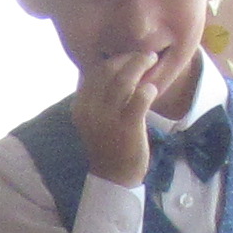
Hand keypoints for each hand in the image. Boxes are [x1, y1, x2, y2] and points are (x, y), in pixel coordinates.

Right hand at [69, 36, 174, 187]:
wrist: (114, 177)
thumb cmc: (107, 143)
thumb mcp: (93, 118)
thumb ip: (97, 96)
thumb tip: (111, 67)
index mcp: (80, 105)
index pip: (95, 71)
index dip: (113, 59)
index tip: (127, 56)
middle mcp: (90, 110)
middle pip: (109, 71)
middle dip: (129, 58)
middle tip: (145, 55)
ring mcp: (108, 119)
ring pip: (124, 80)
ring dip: (140, 65)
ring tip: (151, 61)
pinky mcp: (128, 127)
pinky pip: (139, 99)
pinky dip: (148, 89)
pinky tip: (152, 88)